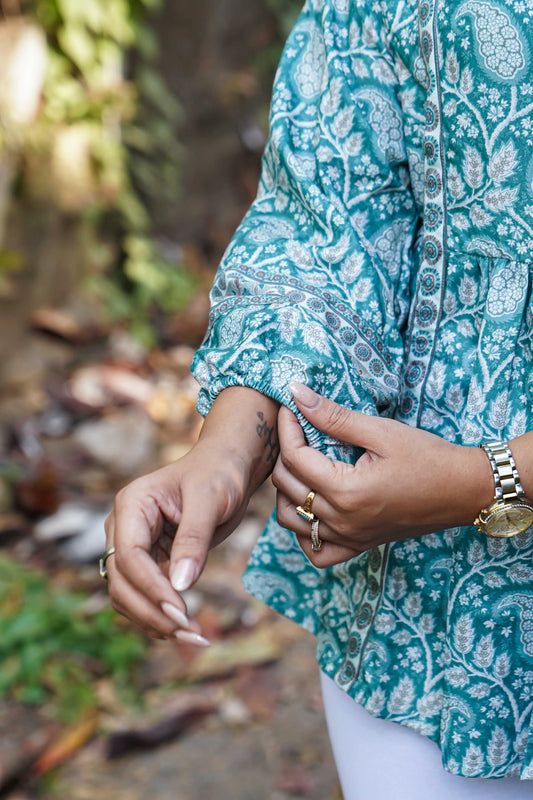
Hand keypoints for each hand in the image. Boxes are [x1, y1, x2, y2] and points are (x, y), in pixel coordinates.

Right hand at [104, 387, 278, 641]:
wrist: (225, 467)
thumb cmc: (218, 474)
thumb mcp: (210, 500)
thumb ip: (194, 540)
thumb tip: (182, 587)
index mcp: (131, 505)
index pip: (129, 556)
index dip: (152, 588)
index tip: (181, 612)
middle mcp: (123, 527)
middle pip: (121, 582)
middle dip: (152, 612)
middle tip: (190, 634)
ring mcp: (133, 545)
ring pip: (128, 595)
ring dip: (155, 620)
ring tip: (193, 637)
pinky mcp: (148, 560)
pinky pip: (144, 595)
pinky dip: (160, 615)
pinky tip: (185, 628)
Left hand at [273, 383, 493, 566]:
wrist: (464, 491)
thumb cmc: (428, 457)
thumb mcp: (381, 431)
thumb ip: (334, 416)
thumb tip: (297, 393)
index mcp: (346, 491)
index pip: (295, 458)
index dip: (287, 428)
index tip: (291, 407)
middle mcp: (343, 521)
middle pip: (287, 487)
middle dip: (285, 453)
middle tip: (299, 430)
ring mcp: (349, 538)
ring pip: (292, 522)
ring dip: (288, 492)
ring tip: (303, 465)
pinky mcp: (359, 546)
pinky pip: (316, 551)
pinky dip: (305, 532)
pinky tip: (314, 507)